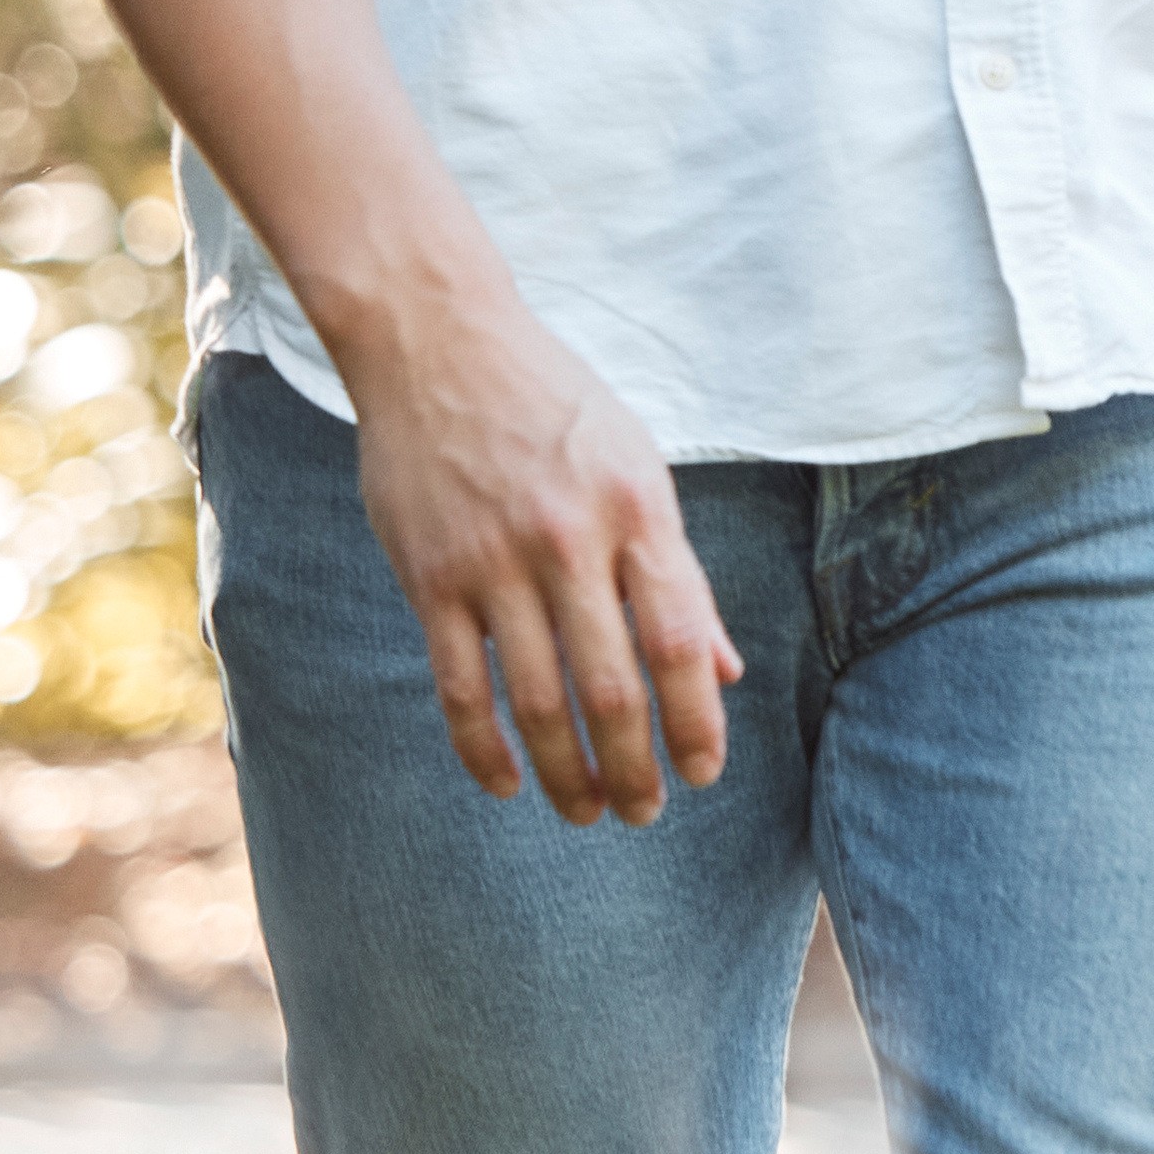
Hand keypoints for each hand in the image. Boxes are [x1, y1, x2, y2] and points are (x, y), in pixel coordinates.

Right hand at [332, 265, 740, 823]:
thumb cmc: (555, 406)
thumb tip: (723, 669)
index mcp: (637, 510)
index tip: (704, 773)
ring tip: (588, 812)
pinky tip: (506, 782)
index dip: (698, 721)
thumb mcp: (640, 467)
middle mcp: (570, 541)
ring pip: (536, 701)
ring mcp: (494, 563)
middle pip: (612, 687)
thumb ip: (679, 572)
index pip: (681, 641)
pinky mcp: (431, 577)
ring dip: (565, 773)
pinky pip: (459, 685)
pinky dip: (483, 748)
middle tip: (645, 813)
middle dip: (635, 768)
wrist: (437, 341)